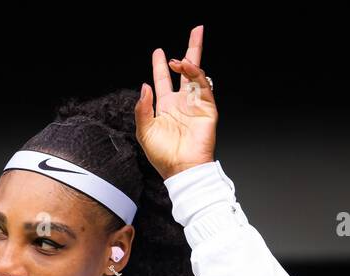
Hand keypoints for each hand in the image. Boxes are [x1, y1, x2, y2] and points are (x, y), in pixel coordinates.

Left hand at [133, 24, 216, 180]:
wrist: (181, 170)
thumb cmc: (163, 157)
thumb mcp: (144, 132)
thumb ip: (142, 109)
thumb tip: (145, 86)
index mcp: (166, 108)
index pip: (163, 81)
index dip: (159, 66)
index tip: (158, 53)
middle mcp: (182, 103)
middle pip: (187, 71)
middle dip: (192, 50)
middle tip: (196, 31)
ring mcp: (196, 105)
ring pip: (197, 75)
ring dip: (189, 63)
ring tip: (178, 60)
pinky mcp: (207, 109)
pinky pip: (203, 87)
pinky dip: (196, 75)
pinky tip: (186, 68)